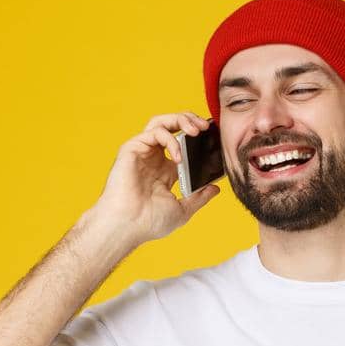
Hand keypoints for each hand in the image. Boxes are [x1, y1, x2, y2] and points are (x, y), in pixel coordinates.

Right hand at [89, 111, 221, 245]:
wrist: (128, 225)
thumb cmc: (149, 222)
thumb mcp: (182, 210)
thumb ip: (199, 197)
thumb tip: (215, 189)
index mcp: (165, 171)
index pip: (184, 145)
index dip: (199, 139)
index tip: (215, 139)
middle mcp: (154, 158)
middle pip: (172, 126)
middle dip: (190, 121)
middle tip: (206, 126)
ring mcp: (143, 152)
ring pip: (162, 123)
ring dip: (181, 119)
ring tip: (196, 129)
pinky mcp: (132, 148)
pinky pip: (155, 132)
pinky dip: (171, 139)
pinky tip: (179, 156)